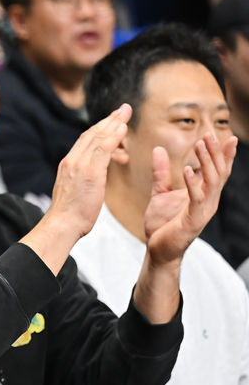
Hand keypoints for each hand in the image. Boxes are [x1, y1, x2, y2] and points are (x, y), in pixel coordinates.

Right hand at [19, 105, 130, 274]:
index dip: (100, 128)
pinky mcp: (90, 171)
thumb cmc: (69, 215)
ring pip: (98, 137)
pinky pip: (103, 148)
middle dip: (109, 120)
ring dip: (114, 123)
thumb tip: (88, 179)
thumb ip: (81, 180)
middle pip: (92, 134)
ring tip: (126, 115)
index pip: (85, 140)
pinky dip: (113, 136)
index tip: (112, 121)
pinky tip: (123, 128)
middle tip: (123, 109)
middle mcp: (72, 160)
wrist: (62, 224)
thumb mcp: (72, 191)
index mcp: (68, 165)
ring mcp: (80, 165)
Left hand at [143, 134, 235, 266]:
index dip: (224, 155)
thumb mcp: (160, 193)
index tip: (227, 136)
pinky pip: (196, 199)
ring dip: (206, 162)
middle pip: (218, 172)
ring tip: (200, 145)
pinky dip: (193, 183)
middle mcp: (209, 201)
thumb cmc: (161, 224)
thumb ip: (161, 173)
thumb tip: (159, 149)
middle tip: (209, 134)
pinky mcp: (193, 220)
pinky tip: (187, 169)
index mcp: (205, 194)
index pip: (219, 171)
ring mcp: (203, 211)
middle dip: (215, 152)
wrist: (157, 250)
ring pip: (211, 182)